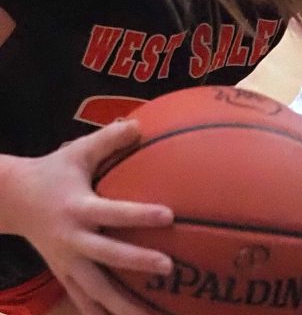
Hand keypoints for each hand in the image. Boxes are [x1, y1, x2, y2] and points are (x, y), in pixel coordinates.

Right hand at [6, 120, 172, 314]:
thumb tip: (141, 124)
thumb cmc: (54, 171)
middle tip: (169, 267)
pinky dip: (100, 314)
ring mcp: (66, 262)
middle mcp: (72, 239)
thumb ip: (109, 139)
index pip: (112, 213)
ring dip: (121, 306)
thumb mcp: (78, 151)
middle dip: (137, 262)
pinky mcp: (63, 275)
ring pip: (95, 291)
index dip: (139, 215)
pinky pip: (83, 300)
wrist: (14, 201)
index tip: (169, 216)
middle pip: (107, 256)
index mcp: (78, 208)